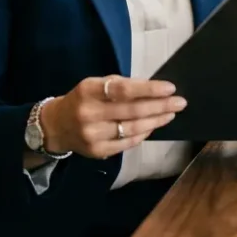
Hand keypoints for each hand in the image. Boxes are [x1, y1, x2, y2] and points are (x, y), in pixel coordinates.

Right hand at [40, 75, 185, 158]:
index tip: (170, 88)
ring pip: (133, 128)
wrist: (56, 126)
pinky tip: (153, 126)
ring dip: (156, 121)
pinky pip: (127, 143)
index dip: (149, 89)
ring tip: (171, 114)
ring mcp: (93, 135)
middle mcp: (89, 113)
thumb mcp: (95, 85)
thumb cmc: (83, 100)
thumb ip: (121, 86)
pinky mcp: (97, 151)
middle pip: (132, 110)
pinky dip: (143, 133)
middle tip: (180, 102)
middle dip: (161, 106)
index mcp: (89, 91)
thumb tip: (154, 89)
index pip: (124, 90)